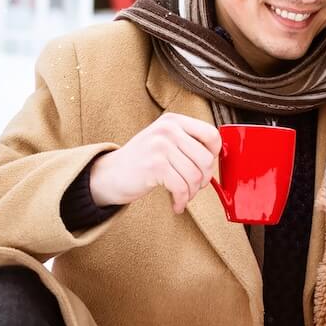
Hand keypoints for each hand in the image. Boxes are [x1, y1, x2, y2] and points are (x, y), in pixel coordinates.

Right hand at [90, 112, 221, 212]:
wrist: (110, 174)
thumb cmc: (142, 160)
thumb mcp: (164, 141)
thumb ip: (188, 142)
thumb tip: (216, 158)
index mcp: (174, 120)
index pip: (211, 134)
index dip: (214, 154)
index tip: (207, 166)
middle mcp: (168, 129)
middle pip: (206, 158)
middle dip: (204, 178)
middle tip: (194, 186)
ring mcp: (160, 146)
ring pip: (195, 176)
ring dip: (192, 192)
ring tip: (183, 196)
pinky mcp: (155, 166)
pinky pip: (182, 188)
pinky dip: (182, 201)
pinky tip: (177, 204)